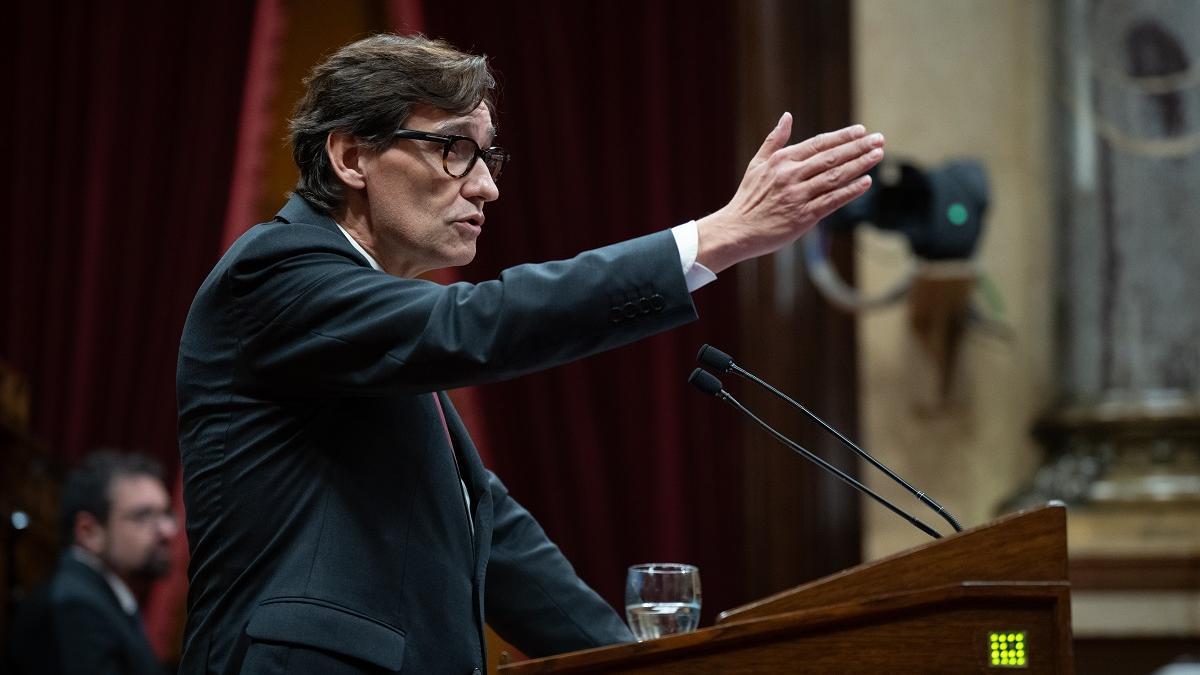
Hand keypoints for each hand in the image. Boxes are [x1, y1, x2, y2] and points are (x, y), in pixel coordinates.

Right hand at [695, 113, 884, 273]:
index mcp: (782, 161)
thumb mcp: (757, 164)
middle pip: (831, 157)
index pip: (818, 144)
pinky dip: (850, 191)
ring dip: (859, 165)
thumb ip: (775, 140)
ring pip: (835, 177)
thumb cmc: (748, 198)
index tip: (861, 130)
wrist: (737, 230)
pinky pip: (832, 200)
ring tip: (877, 155)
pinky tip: (866, 182)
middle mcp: (791, 175)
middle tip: (879, 139)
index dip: (842, 137)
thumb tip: (787, 116)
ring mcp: (798, 196)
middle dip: (858, 147)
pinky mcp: (803, 216)